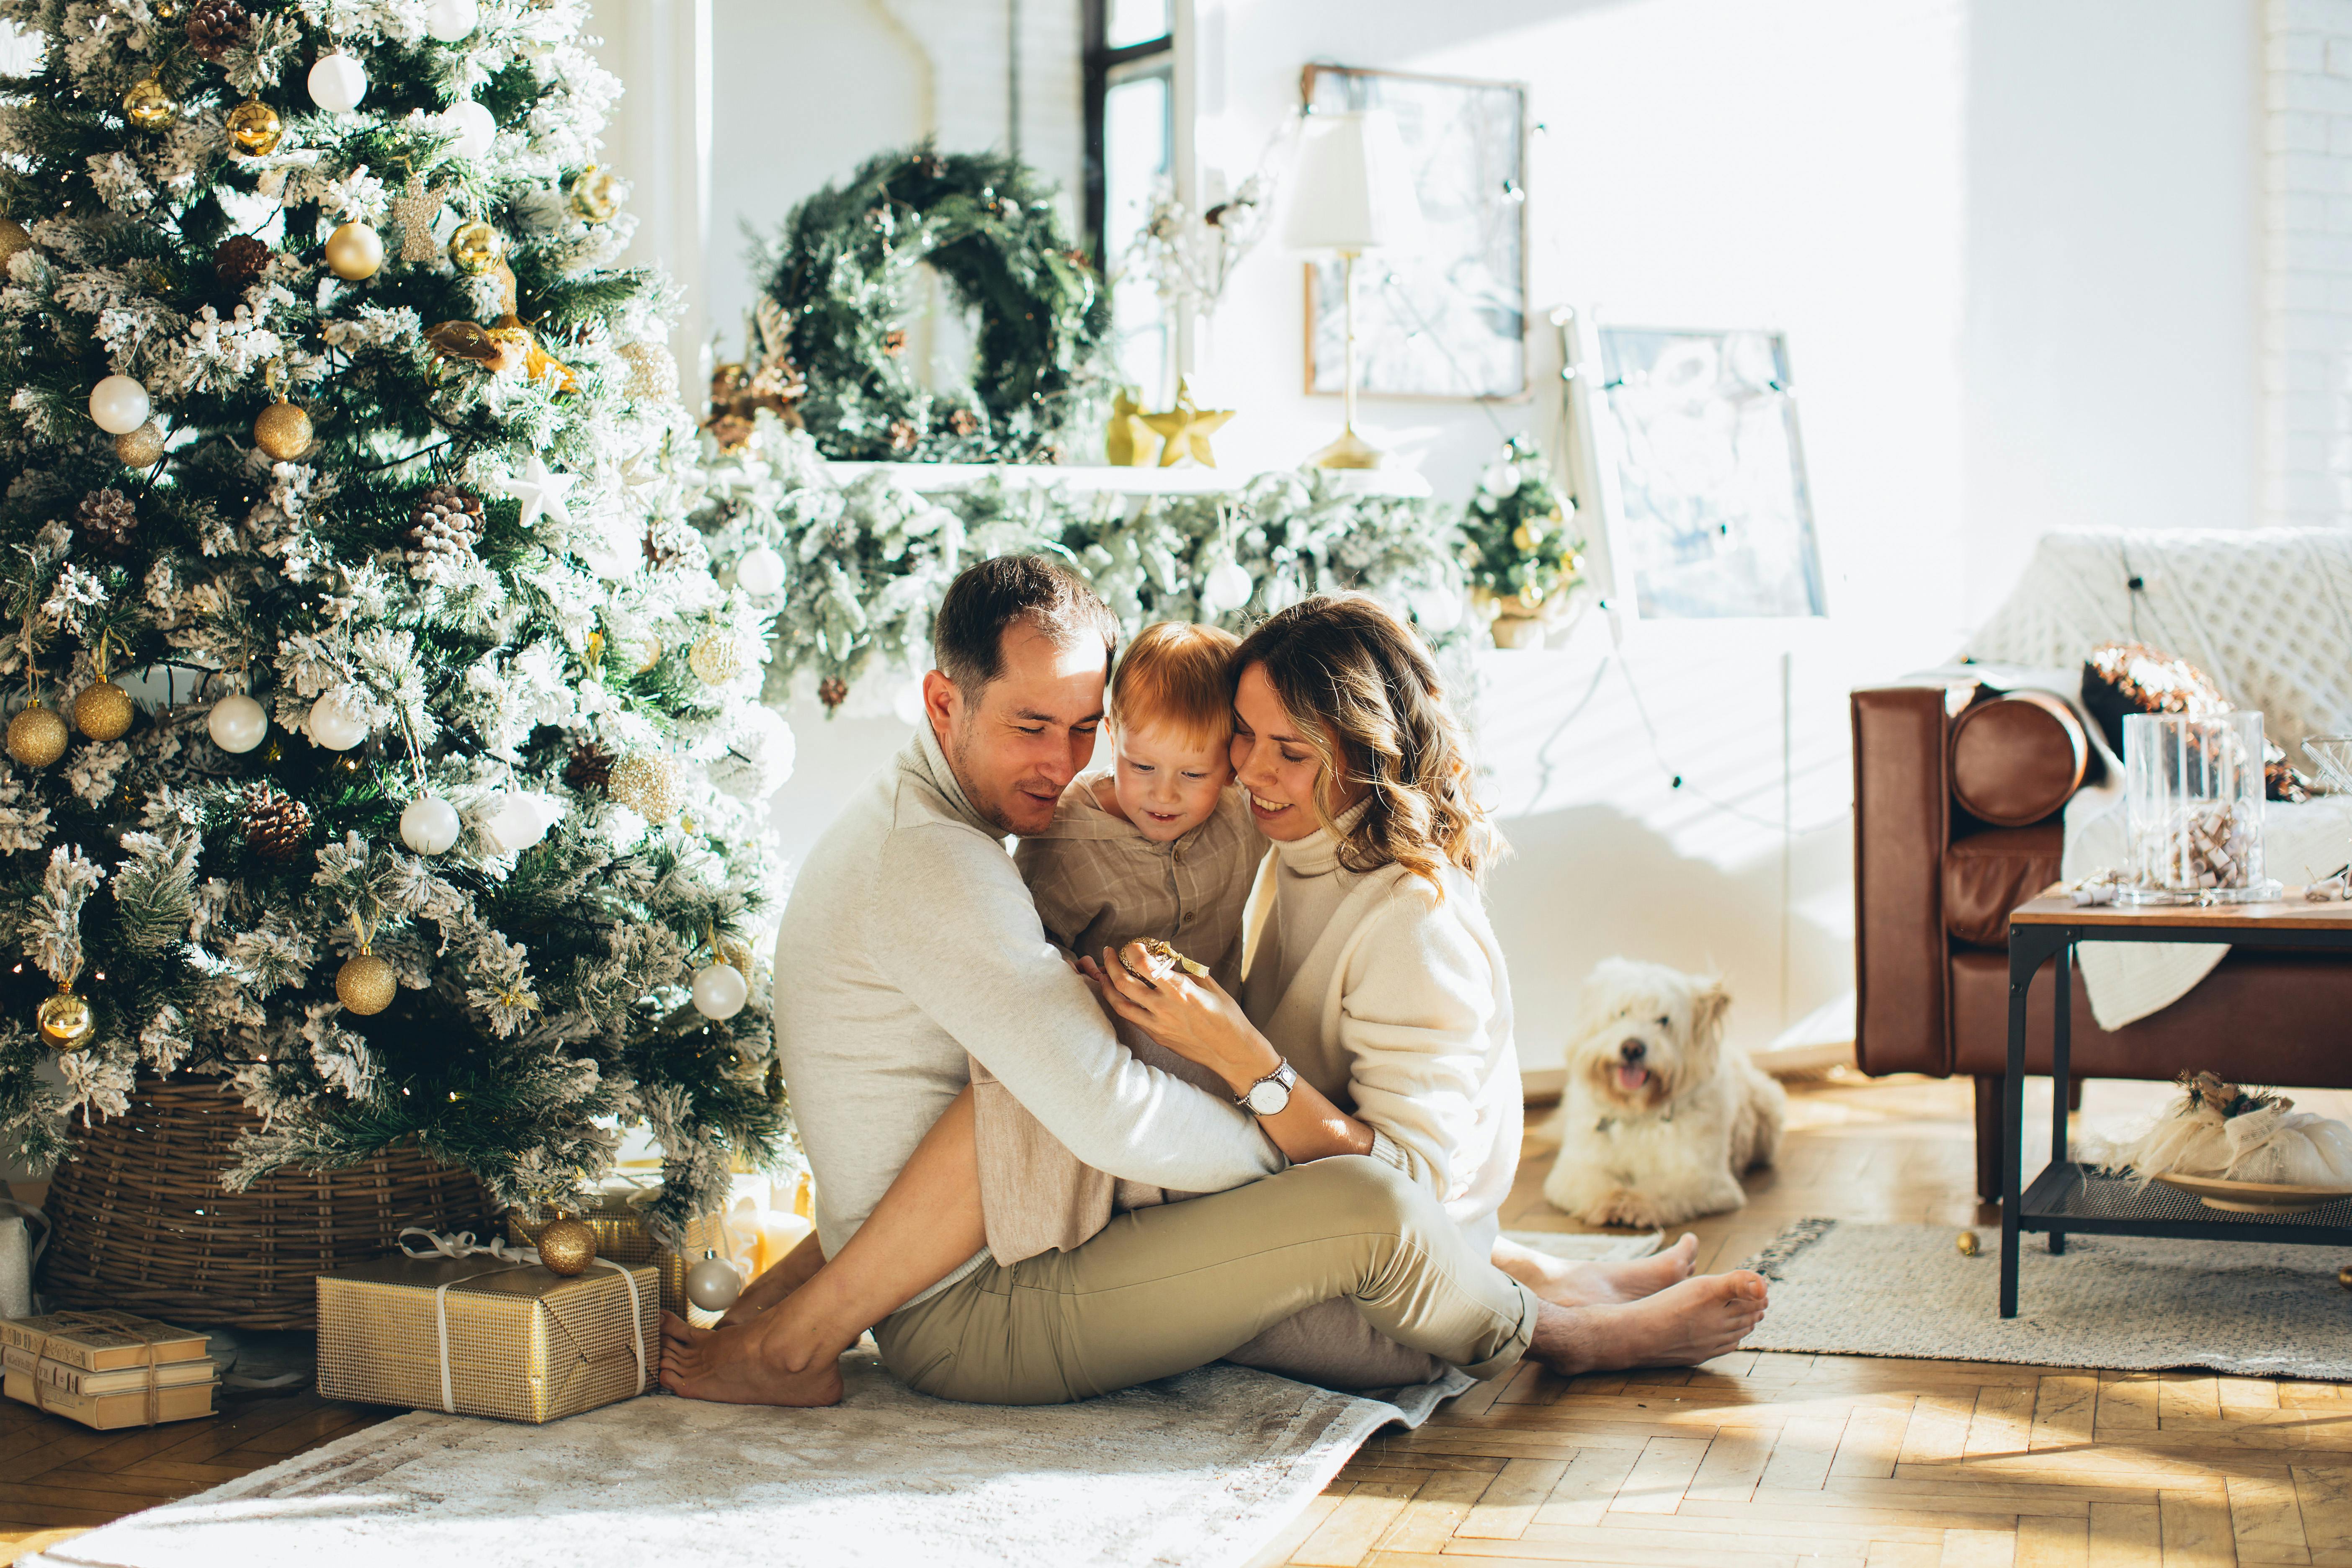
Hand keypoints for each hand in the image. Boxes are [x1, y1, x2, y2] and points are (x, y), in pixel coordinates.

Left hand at [1086, 940, 1281, 1095]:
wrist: (1231, 1052)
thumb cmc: (1226, 1016)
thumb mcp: (1209, 985)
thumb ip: (1185, 971)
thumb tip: (1167, 960)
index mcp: (1180, 990)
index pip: (1145, 965)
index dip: (1133, 950)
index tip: (1132, 944)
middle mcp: (1164, 1008)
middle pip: (1124, 983)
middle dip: (1111, 964)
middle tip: (1109, 952)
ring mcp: (1157, 1025)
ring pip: (1119, 1004)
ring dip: (1107, 986)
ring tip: (1103, 974)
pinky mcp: (1156, 1037)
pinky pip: (1132, 1018)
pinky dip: (1123, 1003)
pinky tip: (1121, 995)